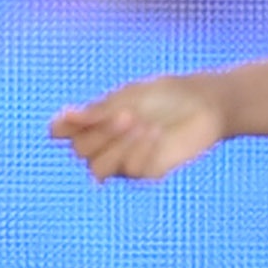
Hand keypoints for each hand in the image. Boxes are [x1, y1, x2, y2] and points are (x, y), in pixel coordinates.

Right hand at [49, 75, 225, 181]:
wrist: (205, 104)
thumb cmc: (165, 94)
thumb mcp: (130, 97)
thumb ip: (98, 111)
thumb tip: (65, 117)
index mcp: (94, 121)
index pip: (62, 131)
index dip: (62, 126)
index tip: (74, 114)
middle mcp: (105, 143)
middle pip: (80, 150)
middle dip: (101, 133)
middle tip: (128, 115)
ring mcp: (124, 160)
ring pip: (99, 169)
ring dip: (117, 147)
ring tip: (140, 124)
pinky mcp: (147, 173)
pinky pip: (132, 171)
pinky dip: (141, 151)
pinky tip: (156, 133)